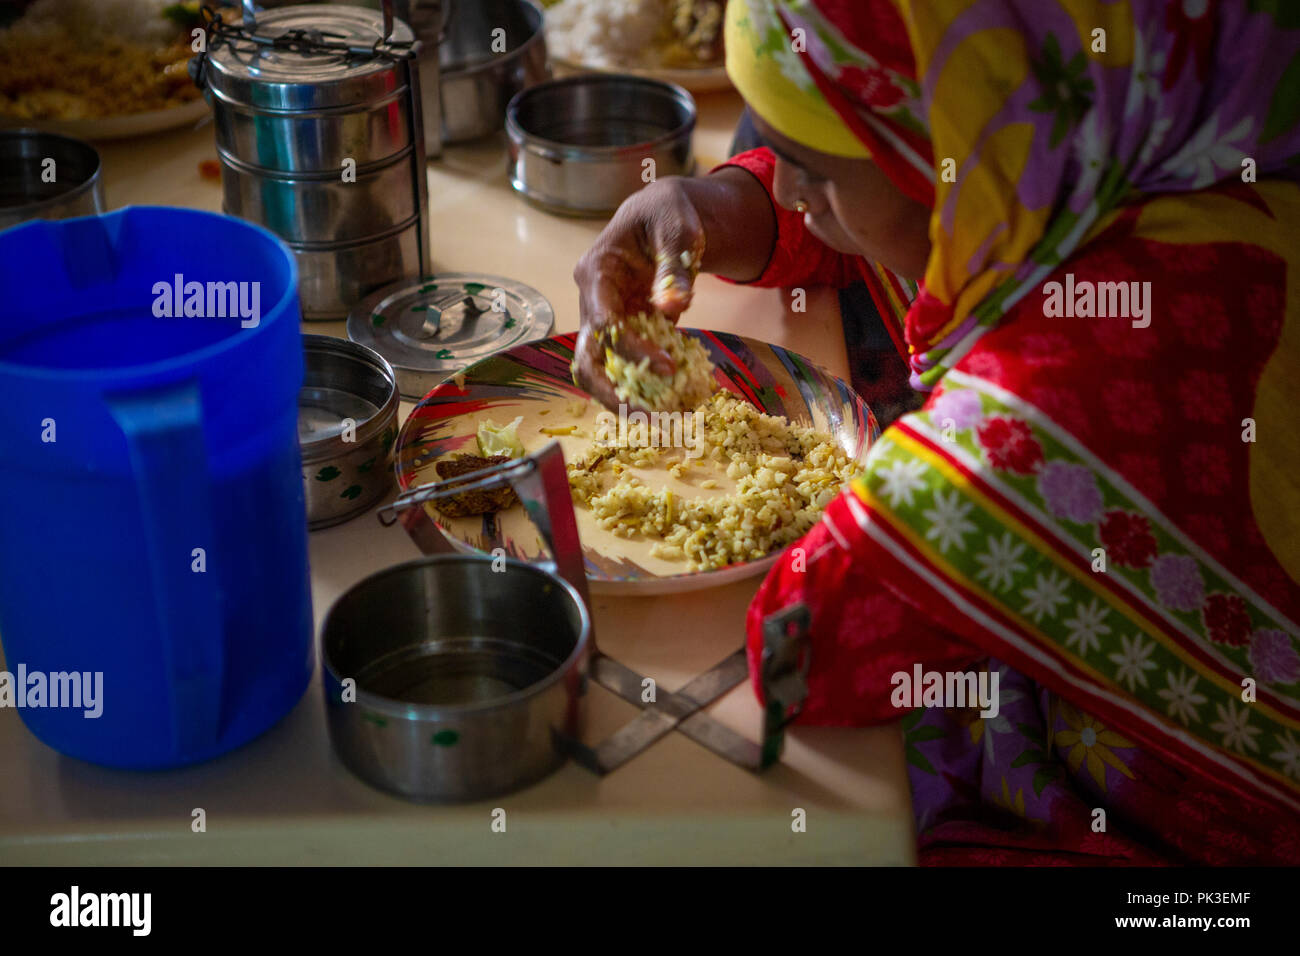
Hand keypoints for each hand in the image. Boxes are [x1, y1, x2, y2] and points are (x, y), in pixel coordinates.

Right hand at [571, 177, 705, 410]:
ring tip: (659, 420)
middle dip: (609, 391)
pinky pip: (627, 364)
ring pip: (600, 368)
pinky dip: (645, 385)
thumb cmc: (668, 215)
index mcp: (596, 272)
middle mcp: (593, 300)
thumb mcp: (678, 230)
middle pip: (586, 357)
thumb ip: (675, 268)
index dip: (631, 349)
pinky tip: (673, 403)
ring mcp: (605, 318)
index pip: (603, 322)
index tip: (667, 367)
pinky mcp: (625, 330)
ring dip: (624, 396)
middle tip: (646, 417)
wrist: (664, 214)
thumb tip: (672, 307)